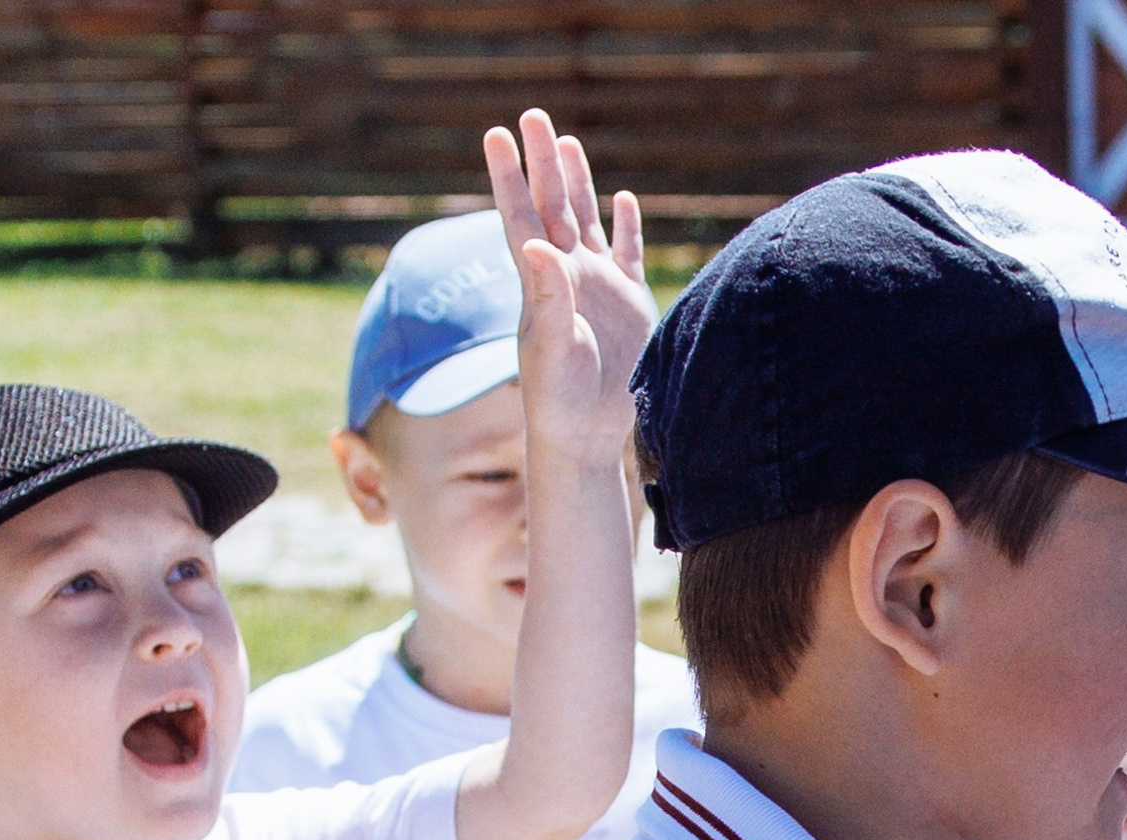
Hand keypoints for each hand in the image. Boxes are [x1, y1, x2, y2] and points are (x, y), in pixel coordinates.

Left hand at [483, 110, 654, 464]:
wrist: (588, 436)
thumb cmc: (561, 400)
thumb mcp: (552, 346)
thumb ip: (547, 295)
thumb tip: (534, 241)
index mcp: (541, 282)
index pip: (521, 216)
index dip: (509, 176)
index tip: (497, 135)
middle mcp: (566, 277)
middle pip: (553, 205)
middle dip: (542, 162)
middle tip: (532, 115)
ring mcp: (598, 288)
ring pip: (586, 219)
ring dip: (576, 182)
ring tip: (565, 142)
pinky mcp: (629, 303)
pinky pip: (627, 252)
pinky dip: (627, 225)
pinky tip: (624, 199)